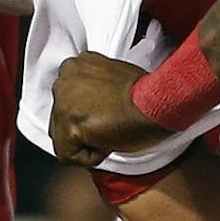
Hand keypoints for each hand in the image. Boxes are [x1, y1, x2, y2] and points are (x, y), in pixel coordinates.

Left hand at [49, 52, 167, 165]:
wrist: (159, 102)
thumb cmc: (148, 90)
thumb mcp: (117, 73)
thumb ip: (96, 84)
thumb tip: (94, 102)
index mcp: (76, 65)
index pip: (66, 96)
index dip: (85, 108)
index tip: (101, 111)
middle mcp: (64, 81)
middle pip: (60, 117)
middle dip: (81, 125)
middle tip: (108, 123)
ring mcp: (64, 105)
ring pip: (62, 138)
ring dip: (85, 140)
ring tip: (111, 132)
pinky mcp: (70, 128)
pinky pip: (69, 155)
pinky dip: (90, 156)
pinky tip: (109, 142)